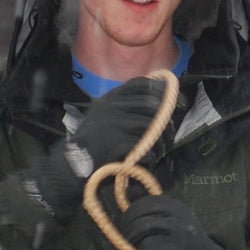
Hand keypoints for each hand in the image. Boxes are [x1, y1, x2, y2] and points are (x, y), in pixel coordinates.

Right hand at [23, 78, 168, 222]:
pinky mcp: (116, 141)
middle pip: (152, 104)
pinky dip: (152, 155)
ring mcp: (114, 122)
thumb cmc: (94, 144)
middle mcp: (112, 105)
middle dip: (167, 121)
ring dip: (163, 140)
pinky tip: (150, 161)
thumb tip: (163, 107)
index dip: (163, 91)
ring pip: (152, 125)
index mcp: (111, 98)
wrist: (71, 166)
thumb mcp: (106, 118)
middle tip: (171, 135)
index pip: (141, 84)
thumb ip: (128, 109)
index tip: (178, 103)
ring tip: (163, 151)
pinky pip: (145, 146)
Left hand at [119, 193, 244, 249]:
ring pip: (146, 249)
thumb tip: (122, 222)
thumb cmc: (188, 249)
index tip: (126, 231)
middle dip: (129, 241)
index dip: (129, 218)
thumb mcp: (176, 226)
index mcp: (178, 211)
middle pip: (141, 226)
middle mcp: (182, 224)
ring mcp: (184, 246)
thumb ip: (154, 220)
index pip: (143, 206)